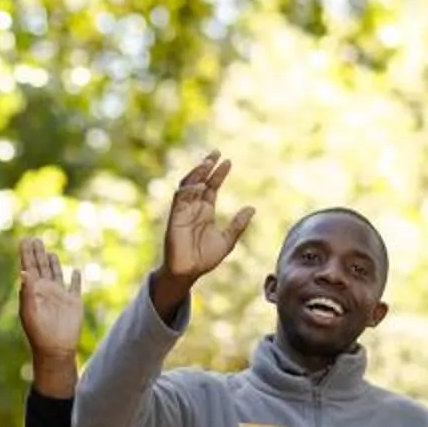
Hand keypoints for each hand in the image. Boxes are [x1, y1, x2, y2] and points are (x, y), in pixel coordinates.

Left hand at [18, 237, 82, 391]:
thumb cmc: (39, 332)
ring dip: (53, 263)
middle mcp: (46, 290)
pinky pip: (75, 286)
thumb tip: (24, 271)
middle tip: (34, 239)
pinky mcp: (74, 302)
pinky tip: (76, 271)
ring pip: (57, 274)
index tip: (23, 239)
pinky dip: (76, 278)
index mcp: (33, 290)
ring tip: (49, 252)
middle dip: (38, 253)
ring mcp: (60, 295)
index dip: (26, 253)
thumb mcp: (30, 310)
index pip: (29, 267)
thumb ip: (27, 291)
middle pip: (41, 267)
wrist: (56, 348)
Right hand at [153, 152, 255, 314]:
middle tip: (216, 153)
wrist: (188, 273)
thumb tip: (252, 208)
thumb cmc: (204, 258)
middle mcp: (193, 207)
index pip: (211, 186)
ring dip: (196, 174)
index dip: (218, 173)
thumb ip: (238, 224)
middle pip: (199, 181)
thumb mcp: (227, 240)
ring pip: (187, 185)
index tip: (228, 161)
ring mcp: (183, 211)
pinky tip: (199, 186)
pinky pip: (179, 200)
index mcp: (205, 210)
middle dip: (206, 167)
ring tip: (207, 163)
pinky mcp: (175, 218)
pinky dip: (188, 191)